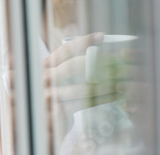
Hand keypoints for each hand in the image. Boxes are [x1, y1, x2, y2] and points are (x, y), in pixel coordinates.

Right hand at [43, 32, 142, 148]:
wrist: (38, 124)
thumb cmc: (51, 97)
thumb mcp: (52, 78)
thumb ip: (66, 65)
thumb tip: (94, 46)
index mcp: (44, 66)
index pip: (64, 49)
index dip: (83, 41)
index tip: (101, 36)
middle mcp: (44, 79)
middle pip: (74, 66)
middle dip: (99, 62)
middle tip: (117, 60)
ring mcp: (49, 97)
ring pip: (83, 86)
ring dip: (106, 83)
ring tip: (121, 79)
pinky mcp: (57, 113)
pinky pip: (84, 103)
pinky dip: (102, 98)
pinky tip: (114, 95)